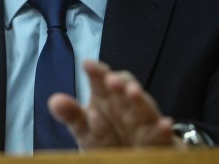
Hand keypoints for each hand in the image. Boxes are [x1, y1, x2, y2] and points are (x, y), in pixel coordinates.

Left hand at [48, 60, 183, 148]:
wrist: (129, 158)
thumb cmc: (106, 140)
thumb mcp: (84, 130)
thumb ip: (71, 115)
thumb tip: (54, 101)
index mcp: (105, 99)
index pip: (100, 81)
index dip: (96, 72)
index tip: (87, 64)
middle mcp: (125, 106)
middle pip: (124, 89)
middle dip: (118, 83)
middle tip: (110, 80)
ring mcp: (144, 121)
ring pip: (144, 107)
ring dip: (139, 99)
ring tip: (132, 92)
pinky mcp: (159, 140)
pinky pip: (162, 134)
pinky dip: (163, 129)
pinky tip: (165, 124)